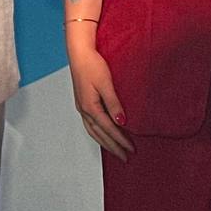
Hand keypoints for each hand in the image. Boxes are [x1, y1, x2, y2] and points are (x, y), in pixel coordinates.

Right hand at [68, 47, 132, 161]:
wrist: (79, 53)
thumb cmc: (91, 64)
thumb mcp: (105, 83)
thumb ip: (114, 104)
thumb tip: (121, 123)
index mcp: (90, 107)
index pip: (108, 128)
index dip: (120, 140)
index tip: (131, 149)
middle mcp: (84, 109)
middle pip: (99, 134)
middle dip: (112, 146)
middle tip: (124, 157)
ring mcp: (81, 107)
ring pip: (93, 131)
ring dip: (104, 142)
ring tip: (115, 150)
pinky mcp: (82, 102)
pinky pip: (90, 124)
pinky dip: (98, 133)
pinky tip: (103, 133)